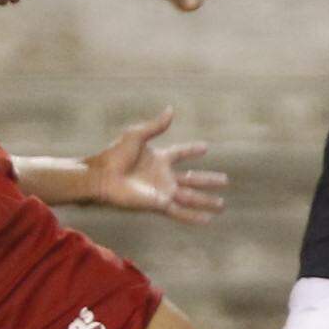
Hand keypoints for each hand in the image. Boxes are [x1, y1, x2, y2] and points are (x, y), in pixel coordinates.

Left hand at [84, 108, 226, 221]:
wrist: (103, 176)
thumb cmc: (115, 155)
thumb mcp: (137, 135)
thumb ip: (156, 125)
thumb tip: (171, 109)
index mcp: (159, 158)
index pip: (181, 153)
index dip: (192, 150)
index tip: (205, 147)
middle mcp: (163, 176)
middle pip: (192, 178)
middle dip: (208, 180)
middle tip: (225, 180)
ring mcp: (162, 191)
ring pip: (191, 197)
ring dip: (207, 201)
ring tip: (223, 204)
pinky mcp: (159, 204)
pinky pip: (181, 211)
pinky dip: (195, 216)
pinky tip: (208, 219)